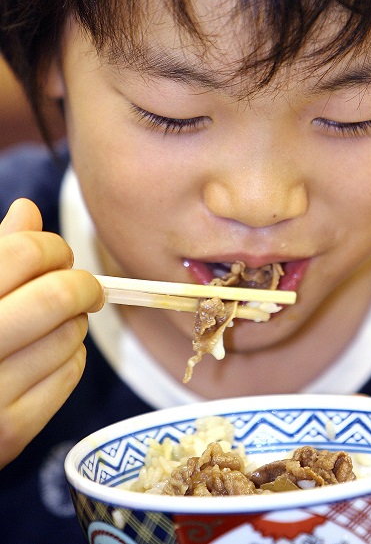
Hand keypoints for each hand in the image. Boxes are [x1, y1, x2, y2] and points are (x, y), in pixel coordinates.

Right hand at [0, 198, 102, 467]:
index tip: (60, 255)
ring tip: (61, 323)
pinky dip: (72, 357)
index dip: (53, 247)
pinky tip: (53, 353)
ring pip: (69, 335)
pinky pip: (68, 376)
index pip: (24, 252)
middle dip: (84, 284)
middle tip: (87, 287)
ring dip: (77, 322)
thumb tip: (28, 210)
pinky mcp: (9, 433)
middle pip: (57, 295)